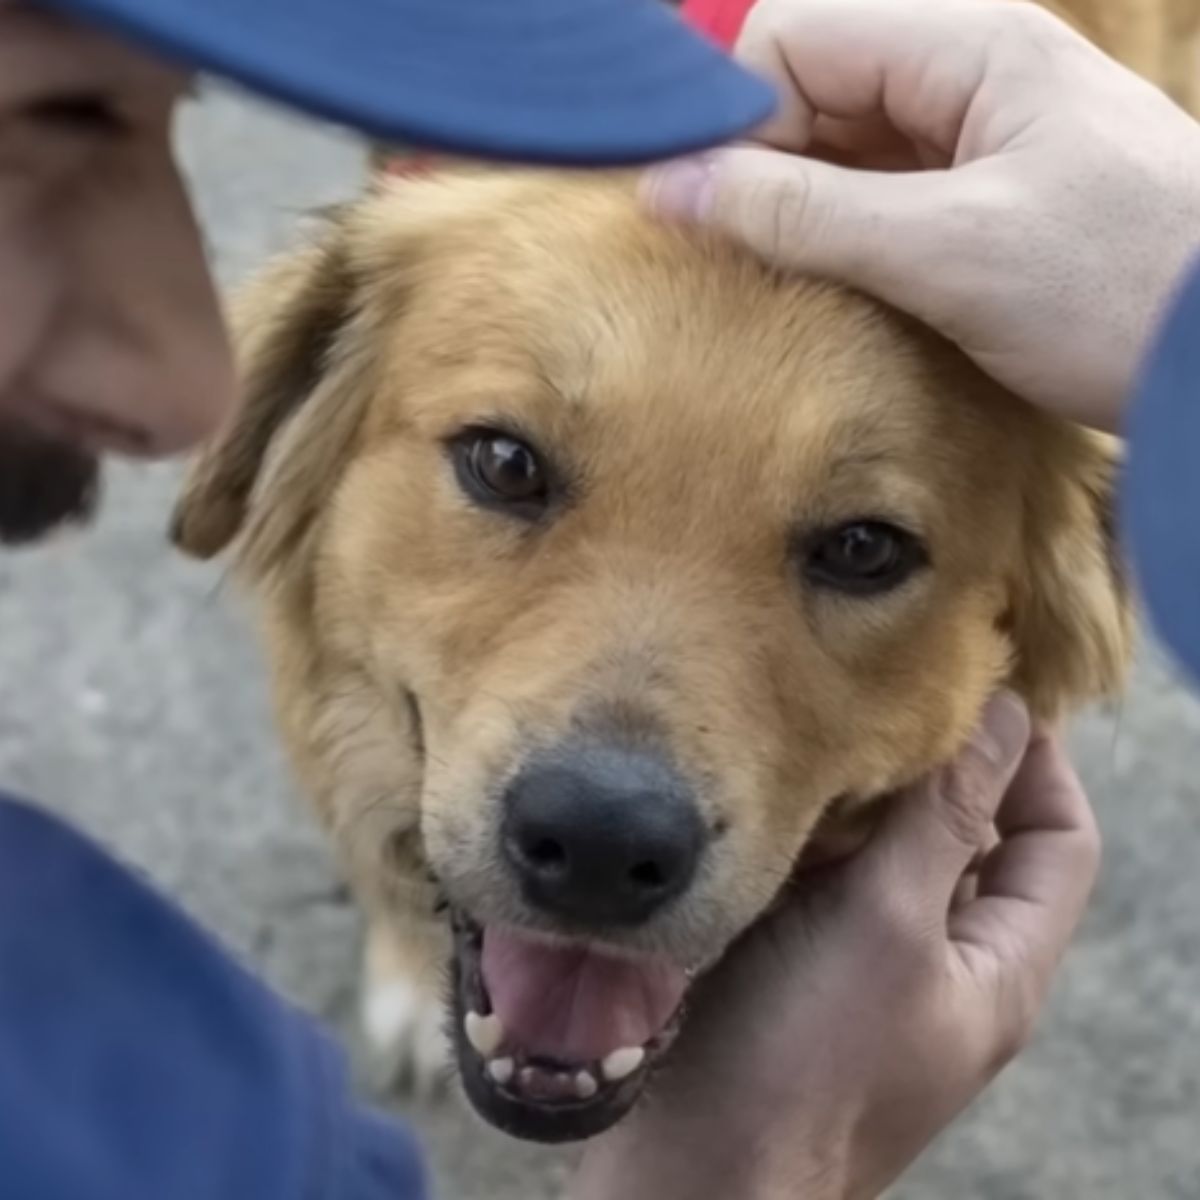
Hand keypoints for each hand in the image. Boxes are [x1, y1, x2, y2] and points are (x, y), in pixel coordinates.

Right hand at [570, 692, 1099, 1199]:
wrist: (699, 1175)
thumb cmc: (806, 1057)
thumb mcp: (888, 924)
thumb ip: (944, 819)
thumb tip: (1001, 713)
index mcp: (999, 966)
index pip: (1058, 839)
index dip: (1035, 759)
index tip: (976, 688)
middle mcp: (943, 965)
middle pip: (973, 840)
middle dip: (936, 767)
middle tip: (878, 695)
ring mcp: (867, 968)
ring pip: (888, 853)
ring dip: (862, 795)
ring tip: (816, 733)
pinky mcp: (799, 966)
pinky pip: (824, 880)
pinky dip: (809, 831)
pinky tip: (768, 796)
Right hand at [642, 0, 1199, 431]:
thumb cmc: (1115, 288)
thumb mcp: (944, 250)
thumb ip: (802, 213)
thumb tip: (672, 188)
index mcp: (966, 45)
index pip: (793, 39)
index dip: (734, 115)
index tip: (704, 206)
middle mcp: (965, 74)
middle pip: (811, 88)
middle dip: (759, 164)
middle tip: (733, 255)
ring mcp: (974, 138)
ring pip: (839, 147)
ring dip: (795, 207)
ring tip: (776, 280)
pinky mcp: (980, 200)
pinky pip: (877, 196)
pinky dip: (839, 237)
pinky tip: (829, 287)